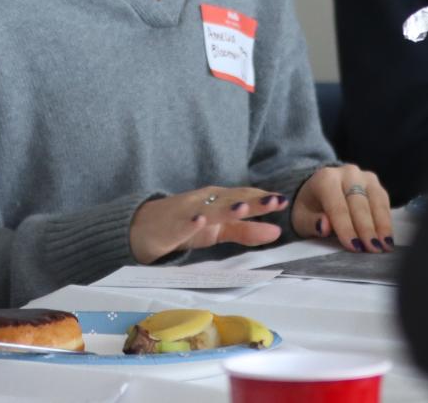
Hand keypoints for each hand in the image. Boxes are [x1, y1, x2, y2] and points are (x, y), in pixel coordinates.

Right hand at [128, 185, 288, 264]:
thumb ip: (246, 230)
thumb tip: (277, 231)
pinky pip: (181, 224)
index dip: (264, 199)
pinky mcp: (170, 226)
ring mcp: (187, 212)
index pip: (245, 196)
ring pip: (209, 209)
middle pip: (232, 200)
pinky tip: (200, 221)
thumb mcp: (219, 230)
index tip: (285, 200)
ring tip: (244, 207)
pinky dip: (191, 221)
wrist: (142, 228)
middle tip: (277, 201)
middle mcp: (205, 201)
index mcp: (219, 200)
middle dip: (254, 201)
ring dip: (226, 207)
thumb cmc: (185, 226)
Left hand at [290, 164, 392, 251]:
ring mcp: (363, 176)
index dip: (346, 228)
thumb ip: (311, 222)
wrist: (319, 190)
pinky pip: (384, 201)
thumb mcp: (302, 218)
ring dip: (381, 225)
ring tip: (385, 246)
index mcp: (325, 179)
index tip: (354, 247)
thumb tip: (325, 226)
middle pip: (359, 202)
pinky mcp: (375, 183)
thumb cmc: (310, 208)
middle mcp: (347, 173)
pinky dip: (386, 220)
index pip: (338, 206)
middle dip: (366, 228)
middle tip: (372, 250)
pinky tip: (388, 238)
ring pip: (376, 200)